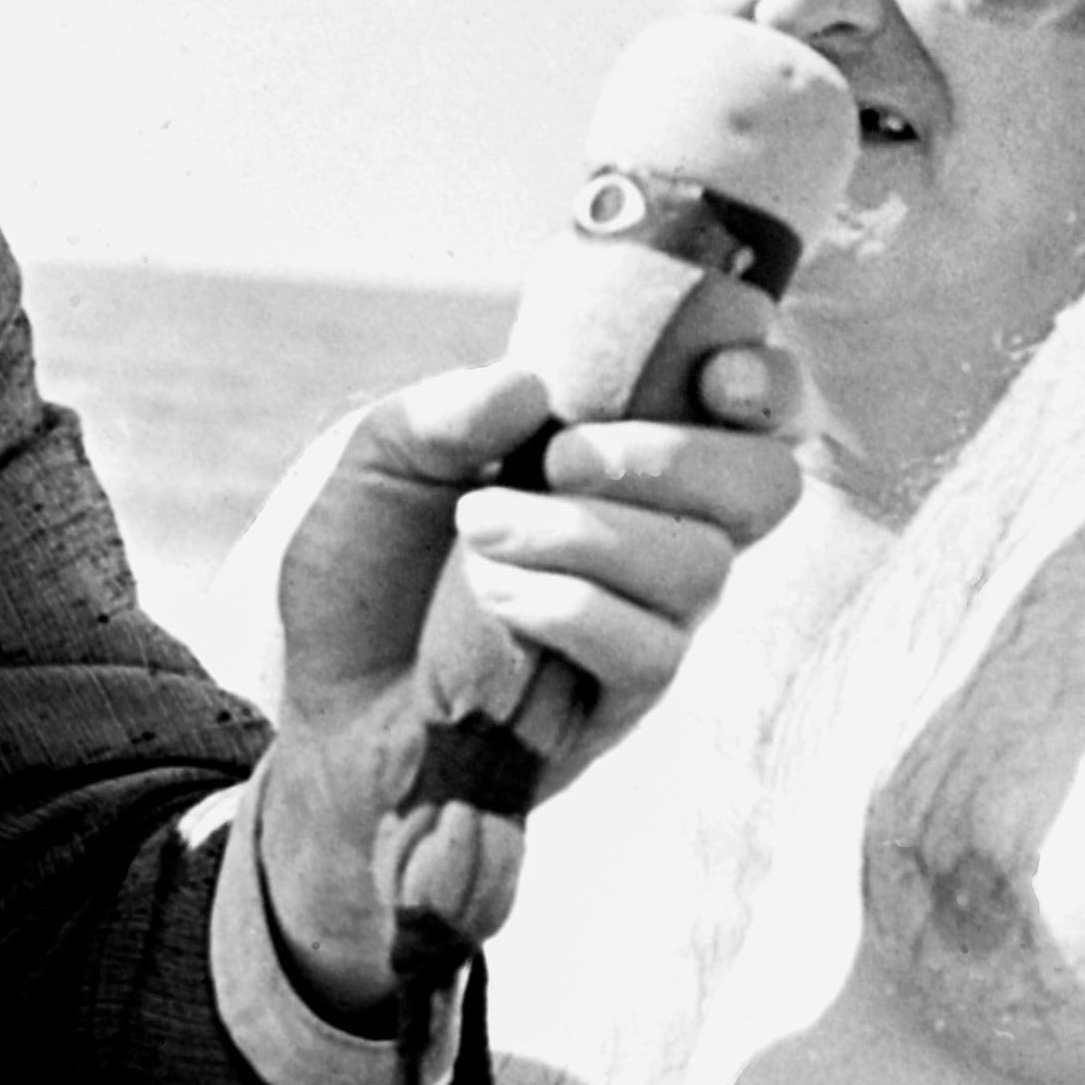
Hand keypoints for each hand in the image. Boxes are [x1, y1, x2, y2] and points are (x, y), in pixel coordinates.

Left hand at [250, 350, 799, 1010]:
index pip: (750, 405)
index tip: (711, 374)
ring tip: (479, 532)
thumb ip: (446, 409)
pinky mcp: (626, 700)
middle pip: (766, 483)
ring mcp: (655, 620)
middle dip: (675, 457)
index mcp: (622, 450)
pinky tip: (492, 600)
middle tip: (562, 458)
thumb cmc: (363, 579)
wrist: (318, 710)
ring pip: (701, 564)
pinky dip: (564, 606)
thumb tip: (530, 383)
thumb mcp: (378, 463)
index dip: (764, 379)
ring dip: (582, 533)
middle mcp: (662, 531)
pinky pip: (649, 647)